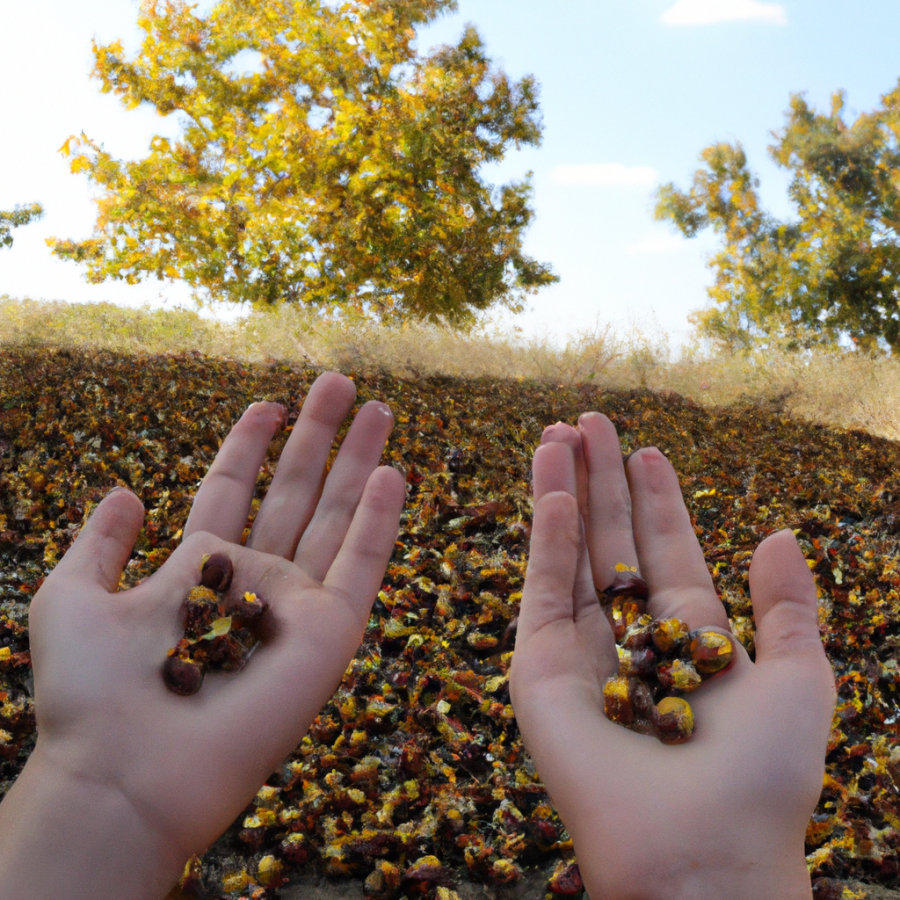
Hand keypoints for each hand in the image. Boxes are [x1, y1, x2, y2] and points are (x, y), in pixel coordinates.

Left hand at [0, 372, 405, 899]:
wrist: (128, 770)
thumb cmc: (93, 693)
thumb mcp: (72, 600)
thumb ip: (98, 544)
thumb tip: (126, 490)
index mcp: (200, 569)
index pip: (233, 490)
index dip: (248, 445)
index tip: (266, 402)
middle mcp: (256, 581)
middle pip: (297, 493)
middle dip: (317, 436)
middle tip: (339, 382)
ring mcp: (298, 605)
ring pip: (339, 517)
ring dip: (359, 462)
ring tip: (378, 408)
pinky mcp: (332, 632)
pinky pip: (363, 566)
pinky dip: (381, 520)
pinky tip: (392, 474)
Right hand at [509, 414, 835, 899]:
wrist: (703, 855)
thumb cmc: (761, 778)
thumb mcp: (801, 681)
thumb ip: (788, 607)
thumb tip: (779, 535)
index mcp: (688, 638)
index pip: (666, 550)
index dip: (657, 498)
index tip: (646, 447)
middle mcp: (630, 638)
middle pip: (611, 541)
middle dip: (601, 480)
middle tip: (587, 419)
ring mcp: (582, 651)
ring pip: (570, 555)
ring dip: (564, 492)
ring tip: (558, 433)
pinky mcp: (541, 670)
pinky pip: (543, 592)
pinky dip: (547, 539)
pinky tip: (555, 491)